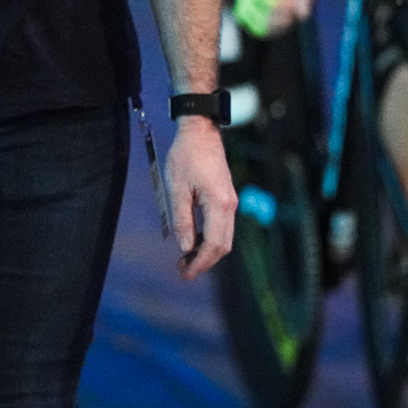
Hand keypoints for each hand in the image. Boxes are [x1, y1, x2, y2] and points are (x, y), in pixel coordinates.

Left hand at [166, 117, 236, 279]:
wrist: (200, 133)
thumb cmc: (185, 157)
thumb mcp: (176, 188)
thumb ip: (182, 219)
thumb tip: (185, 246)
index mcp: (219, 204)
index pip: (213, 244)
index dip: (200, 262)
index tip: (185, 273)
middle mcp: (230, 206)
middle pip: (222, 245)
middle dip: (204, 262)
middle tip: (183, 272)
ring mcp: (230, 202)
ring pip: (224, 237)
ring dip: (206, 252)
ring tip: (184, 260)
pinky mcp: (226, 199)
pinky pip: (221, 227)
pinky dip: (209, 239)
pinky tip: (192, 242)